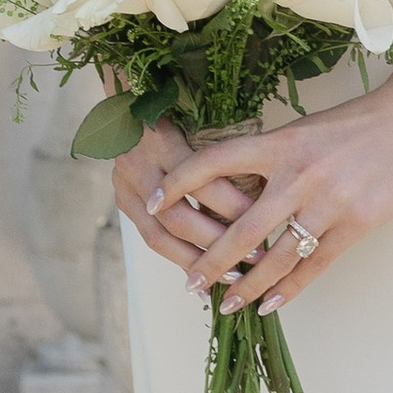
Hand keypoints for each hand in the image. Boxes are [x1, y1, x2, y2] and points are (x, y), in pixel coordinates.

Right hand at [113, 121, 263, 272]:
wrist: (126, 108)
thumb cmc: (177, 112)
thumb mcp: (200, 122)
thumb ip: (224, 155)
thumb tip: (269, 189)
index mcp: (161, 140)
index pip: (197, 178)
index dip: (230, 201)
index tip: (264, 218)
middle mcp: (137, 167)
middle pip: (176, 216)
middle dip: (218, 242)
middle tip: (255, 258)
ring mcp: (124, 189)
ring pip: (160, 237)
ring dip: (198, 262)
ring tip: (233, 278)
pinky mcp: (123, 205)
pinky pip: (153, 241)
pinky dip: (181, 262)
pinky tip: (204, 284)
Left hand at [176, 70, 392, 315]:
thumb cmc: (361, 122)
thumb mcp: (306, 130)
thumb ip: (272, 159)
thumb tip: (235, 192)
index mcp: (280, 142)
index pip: (212, 161)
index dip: (177, 183)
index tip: (151, 202)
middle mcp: (298, 174)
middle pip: (240, 228)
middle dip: (209, 261)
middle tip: (188, 282)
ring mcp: (328, 203)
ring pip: (275, 257)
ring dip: (246, 286)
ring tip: (227, 304)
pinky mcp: (356, 225)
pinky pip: (314, 266)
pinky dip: (289, 290)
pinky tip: (271, 305)